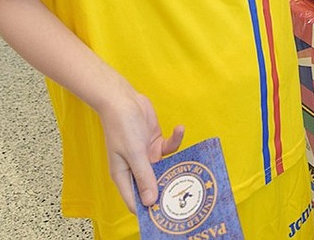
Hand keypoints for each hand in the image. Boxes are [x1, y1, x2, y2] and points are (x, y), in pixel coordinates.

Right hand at [98, 89, 184, 211]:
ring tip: (192, 165)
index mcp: (124, 175)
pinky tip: (179, 129)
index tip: (165, 214)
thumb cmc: (122, 126)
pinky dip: (176, 140)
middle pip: (153, 186)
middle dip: (168, 189)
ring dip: (176, 165)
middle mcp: (135, 168)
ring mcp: (146, 155)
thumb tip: (150, 201)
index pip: (135, 200)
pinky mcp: (155, 142)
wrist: (122, 99)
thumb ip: (144, 175)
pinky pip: (170, 147)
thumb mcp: (134, 152)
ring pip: (165, 168)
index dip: (148, 209)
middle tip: (186, 193)